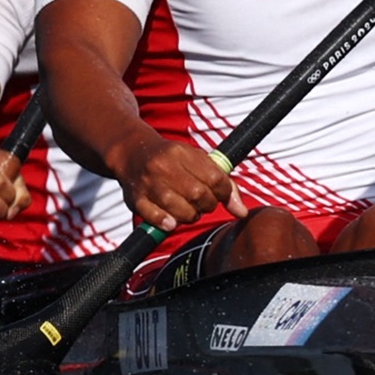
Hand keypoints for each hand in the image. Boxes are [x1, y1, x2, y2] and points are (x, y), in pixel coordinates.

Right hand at [114, 136, 245, 231]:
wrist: (133, 153)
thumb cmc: (171, 160)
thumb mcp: (198, 160)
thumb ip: (223, 183)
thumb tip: (242, 212)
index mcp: (182, 153)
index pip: (215, 179)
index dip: (224, 193)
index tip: (220, 196)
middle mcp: (164, 166)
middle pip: (199, 195)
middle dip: (207, 206)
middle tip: (203, 205)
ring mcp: (148, 183)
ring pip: (179, 209)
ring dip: (190, 216)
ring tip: (188, 211)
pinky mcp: (136, 198)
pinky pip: (154, 217)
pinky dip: (166, 222)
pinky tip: (171, 221)